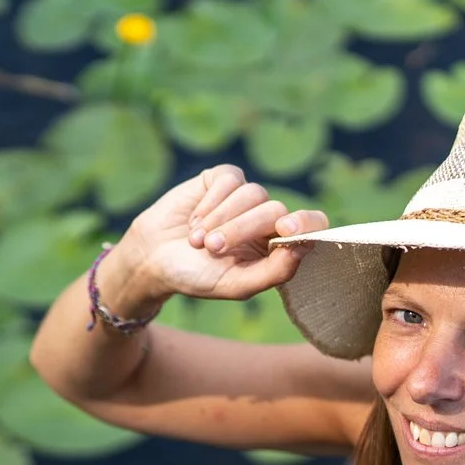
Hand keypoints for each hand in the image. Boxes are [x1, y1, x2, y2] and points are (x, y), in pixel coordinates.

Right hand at [102, 166, 330, 309]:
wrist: (153, 258)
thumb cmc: (196, 277)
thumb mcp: (234, 284)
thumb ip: (273, 272)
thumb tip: (304, 248)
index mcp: (275, 247)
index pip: (311, 226)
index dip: (305, 223)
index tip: (285, 230)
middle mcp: (265, 219)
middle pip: (274, 210)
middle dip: (240, 230)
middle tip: (211, 249)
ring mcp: (245, 197)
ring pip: (252, 194)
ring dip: (220, 219)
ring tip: (197, 240)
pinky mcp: (222, 179)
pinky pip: (229, 179)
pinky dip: (210, 201)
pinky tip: (194, 220)